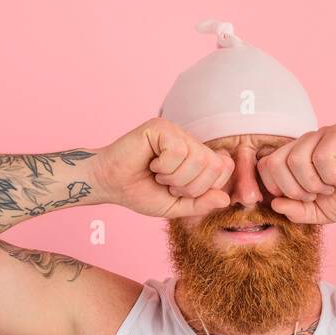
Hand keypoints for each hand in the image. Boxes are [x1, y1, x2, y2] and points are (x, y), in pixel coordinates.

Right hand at [89, 118, 233, 218]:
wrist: (110, 184)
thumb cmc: (140, 192)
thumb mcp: (176, 207)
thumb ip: (201, 204)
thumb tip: (225, 199)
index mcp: (198, 157)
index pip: (224, 169)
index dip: (204, 188)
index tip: (180, 191)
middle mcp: (191, 142)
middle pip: (214, 165)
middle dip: (190, 186)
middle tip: (167, 184)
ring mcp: (177, 132)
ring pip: (198, 158)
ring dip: (174, 177)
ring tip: (158, 174)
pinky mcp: (162, 127)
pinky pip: (178, 151)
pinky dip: (164, 166)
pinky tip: (151, 163)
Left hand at [255, 123, 335, 224]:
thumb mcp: (317, 213)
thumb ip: (295, 211)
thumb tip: (275, 203)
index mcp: (295, 156)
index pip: (265, 166)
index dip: (277, 188)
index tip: (300, 200)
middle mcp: (305, 142)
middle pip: (275, 162)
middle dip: (293, 189)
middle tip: (315, 196)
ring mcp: (322, 135)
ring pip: (296, 159)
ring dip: (314, 184)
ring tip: (331, 187)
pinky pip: (321, 156)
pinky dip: (331, 176)